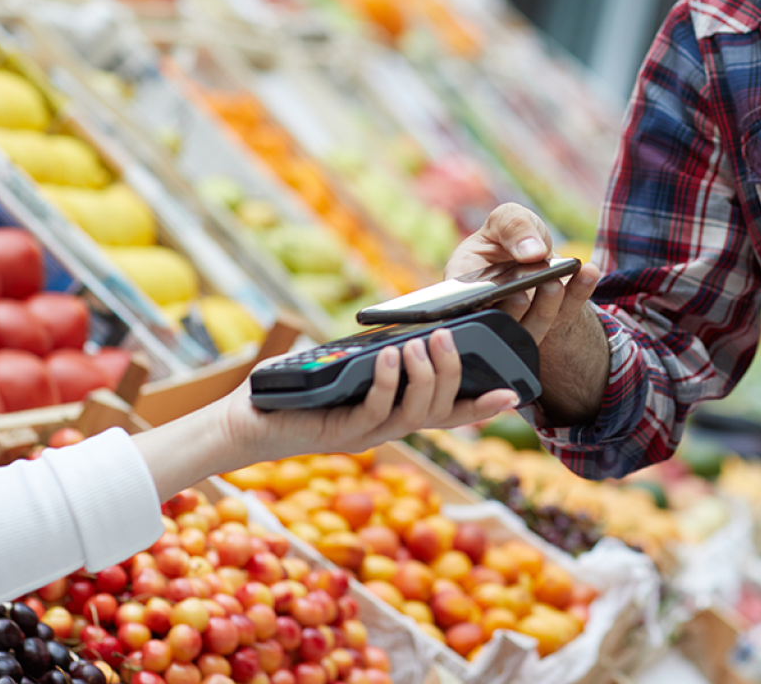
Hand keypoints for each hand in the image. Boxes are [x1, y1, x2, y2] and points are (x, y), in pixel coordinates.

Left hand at [136, 331, 519, 500]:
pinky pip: (376, 411)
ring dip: (425, 375)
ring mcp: (366, 436)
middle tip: (451, 335)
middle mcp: (387, 430)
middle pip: (440, 410)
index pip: (448, 414)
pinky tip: (388, 356)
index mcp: (394, 415)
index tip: (515, 392)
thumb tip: (403, 324)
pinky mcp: (340, 435)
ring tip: (425, 342)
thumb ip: (373, 353)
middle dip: (452, 372)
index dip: (483, 408)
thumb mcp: (341, 365)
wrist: (245, 420)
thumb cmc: (291, 390)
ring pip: (415, 413)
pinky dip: (387, 381)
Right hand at [446, 203, 601, 345]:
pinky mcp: (553, 321)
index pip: (462, 303)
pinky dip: (579, 293)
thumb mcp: (507, 219)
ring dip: (546, 305)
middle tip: (524, 287)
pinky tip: (588, 272)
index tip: (490, 293)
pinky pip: (567, 312)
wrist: (537, 250)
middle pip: (499, 319)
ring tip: (555, 281)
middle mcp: (492, 307)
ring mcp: (522, 320)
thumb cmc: (510, 235)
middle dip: (514, 306)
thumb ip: (513, 227)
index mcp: (465, 282)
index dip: (474, 304)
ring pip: (533, 325)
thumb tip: (531, 252)